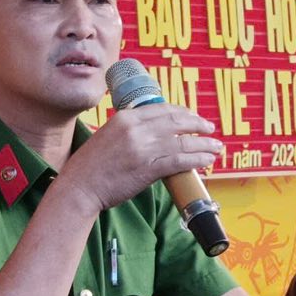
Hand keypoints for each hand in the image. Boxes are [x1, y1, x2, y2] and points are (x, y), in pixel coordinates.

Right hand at [59, 103, 222, 213]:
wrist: (79, 186)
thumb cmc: (90, 166)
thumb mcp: (108, 136)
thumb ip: (128, 130)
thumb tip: (151, 133)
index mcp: (125, 117)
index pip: (162, 109)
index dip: (183, 112)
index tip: (193, 116)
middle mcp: (136, 128)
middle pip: (176, 121)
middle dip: (198, 124)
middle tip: (210, 128)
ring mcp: (143, 148)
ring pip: (183, 141)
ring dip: (204, 144)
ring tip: (216, 147)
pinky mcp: (148, 168)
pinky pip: (179, 160)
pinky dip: (197, 159)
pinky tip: (206, 160)